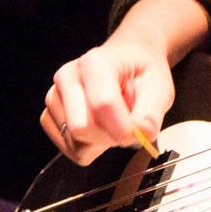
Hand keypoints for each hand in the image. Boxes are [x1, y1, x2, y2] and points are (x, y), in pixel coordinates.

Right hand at [41, 38, 173, 166]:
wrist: (127, 63)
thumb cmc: (140, 72)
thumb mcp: (160, 86)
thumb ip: (151, 113)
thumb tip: (141, 135)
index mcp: (95, 63)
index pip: (103, 104)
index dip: (125, 128)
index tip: (141, 132)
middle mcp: (68, 77)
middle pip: (81, 127)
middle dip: (110, 137)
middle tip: (128, 127)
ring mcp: (55, 96)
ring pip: (74, 141)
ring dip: (100, 143)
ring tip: (114, 123)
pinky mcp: (50, 116)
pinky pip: (68, 148)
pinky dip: (88, 147)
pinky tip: (101, 130)